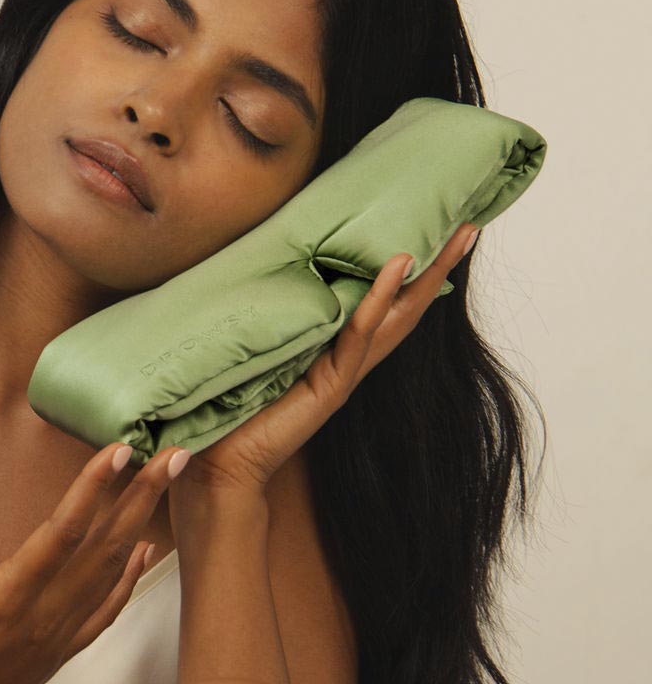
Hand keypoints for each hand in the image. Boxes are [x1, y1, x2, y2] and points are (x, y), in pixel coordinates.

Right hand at [0, 441, 189, 683]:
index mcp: (9, 600)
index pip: (63, 532)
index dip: (93, 487)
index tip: (119, 450)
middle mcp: (45, 616)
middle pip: (105, 545)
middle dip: (142, 495)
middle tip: (174, 454)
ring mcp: (58, 635)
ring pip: (113, 571)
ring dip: (144, 522)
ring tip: (166, 482)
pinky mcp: (59, 650)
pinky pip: (107, 609)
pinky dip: (132, 577)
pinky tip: (145, 551)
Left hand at [169, 222, 480, 500]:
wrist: (222, 465)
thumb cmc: (234, 407)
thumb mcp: (261, 347)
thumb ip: (276, 318)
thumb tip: (262, 264)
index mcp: (336, 350)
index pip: (386, 304)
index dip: (414, 272)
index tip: (439, 233)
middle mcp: (349, 359)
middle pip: (406, 306)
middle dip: (439, 266)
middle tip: (470, 227)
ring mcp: (344, 372)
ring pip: (396, 315)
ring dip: (426, 274)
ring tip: (456, 237)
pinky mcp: (330, 383)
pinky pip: (359, 333)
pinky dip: (380, 298)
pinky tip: (399, 266)